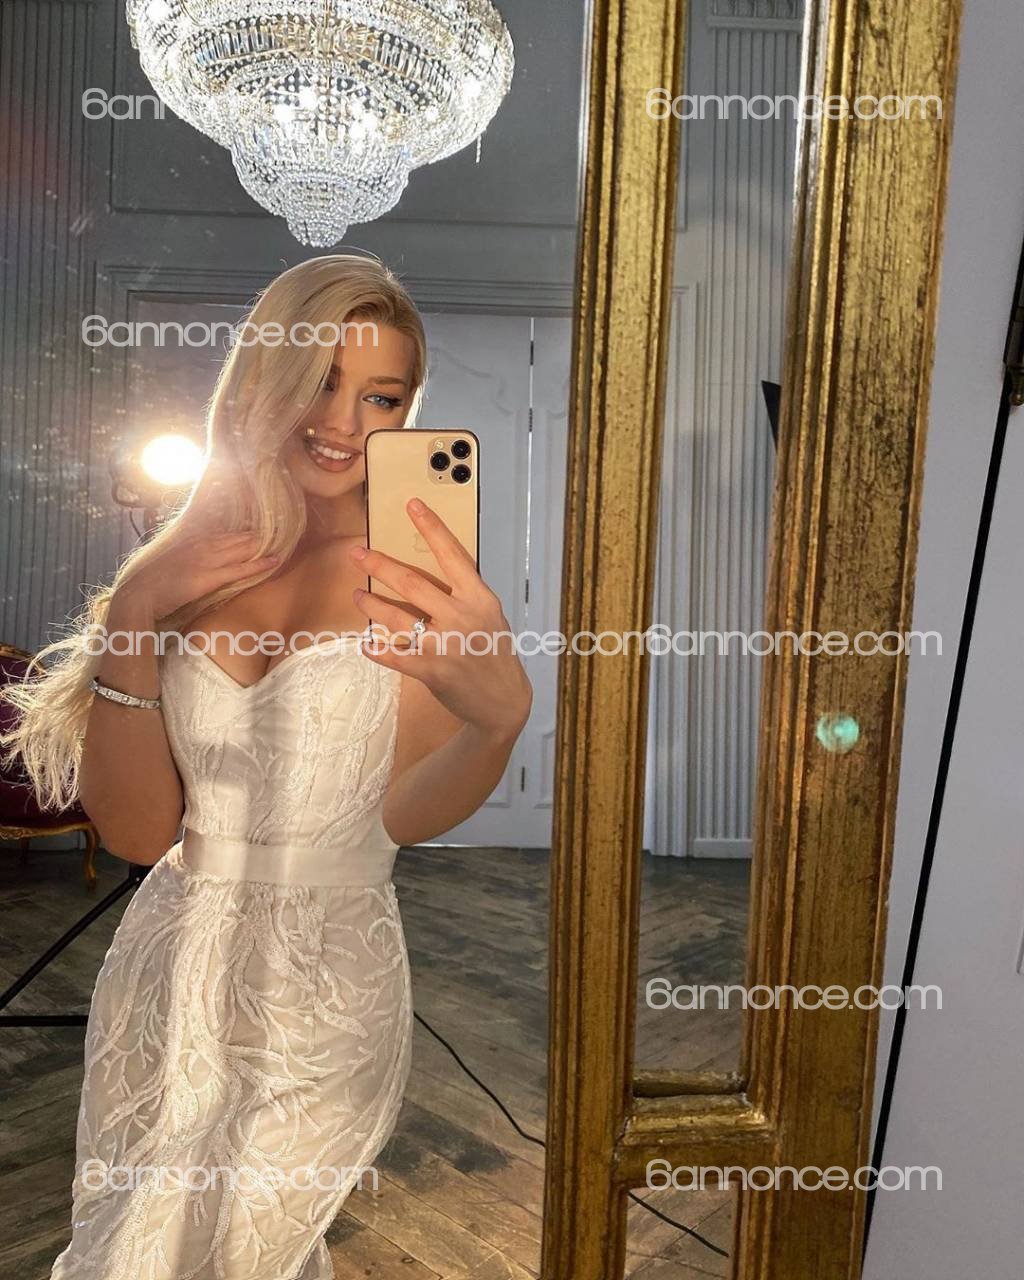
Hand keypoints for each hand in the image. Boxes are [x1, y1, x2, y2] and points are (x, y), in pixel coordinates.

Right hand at [112, 518, 280, 620]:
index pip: (224, 534)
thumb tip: (195, 562)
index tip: (258, 530)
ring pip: (242, 550)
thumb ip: (185, 559)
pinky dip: (259, 564)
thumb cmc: (150, 584)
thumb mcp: (169, 564)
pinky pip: (240, 569)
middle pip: (237, 538)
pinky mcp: (209, 577)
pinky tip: (274, 562)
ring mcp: (206, 560)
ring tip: (282, 542)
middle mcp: (201, 546)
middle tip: (278, 532)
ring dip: (262, 546)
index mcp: (191, 542)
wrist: (139, 595)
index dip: (243, 533)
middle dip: (258, 535)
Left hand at [350, 498, 532, 739]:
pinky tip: (366, 644)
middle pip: (411, 583)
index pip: (452, 554)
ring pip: (397, 617)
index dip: (431, 527)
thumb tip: (433, 573)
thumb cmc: (495, 653)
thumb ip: (464, 595)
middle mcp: (462, 616)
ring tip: (356, 595)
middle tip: (356, 553)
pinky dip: (377, 650)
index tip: (412, 505)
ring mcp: (445, 644)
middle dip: (379, 565)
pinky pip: (395, 655)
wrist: (503, 701)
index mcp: (479, 597)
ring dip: (371, 605)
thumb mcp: (490, 616)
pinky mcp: (432, 670)